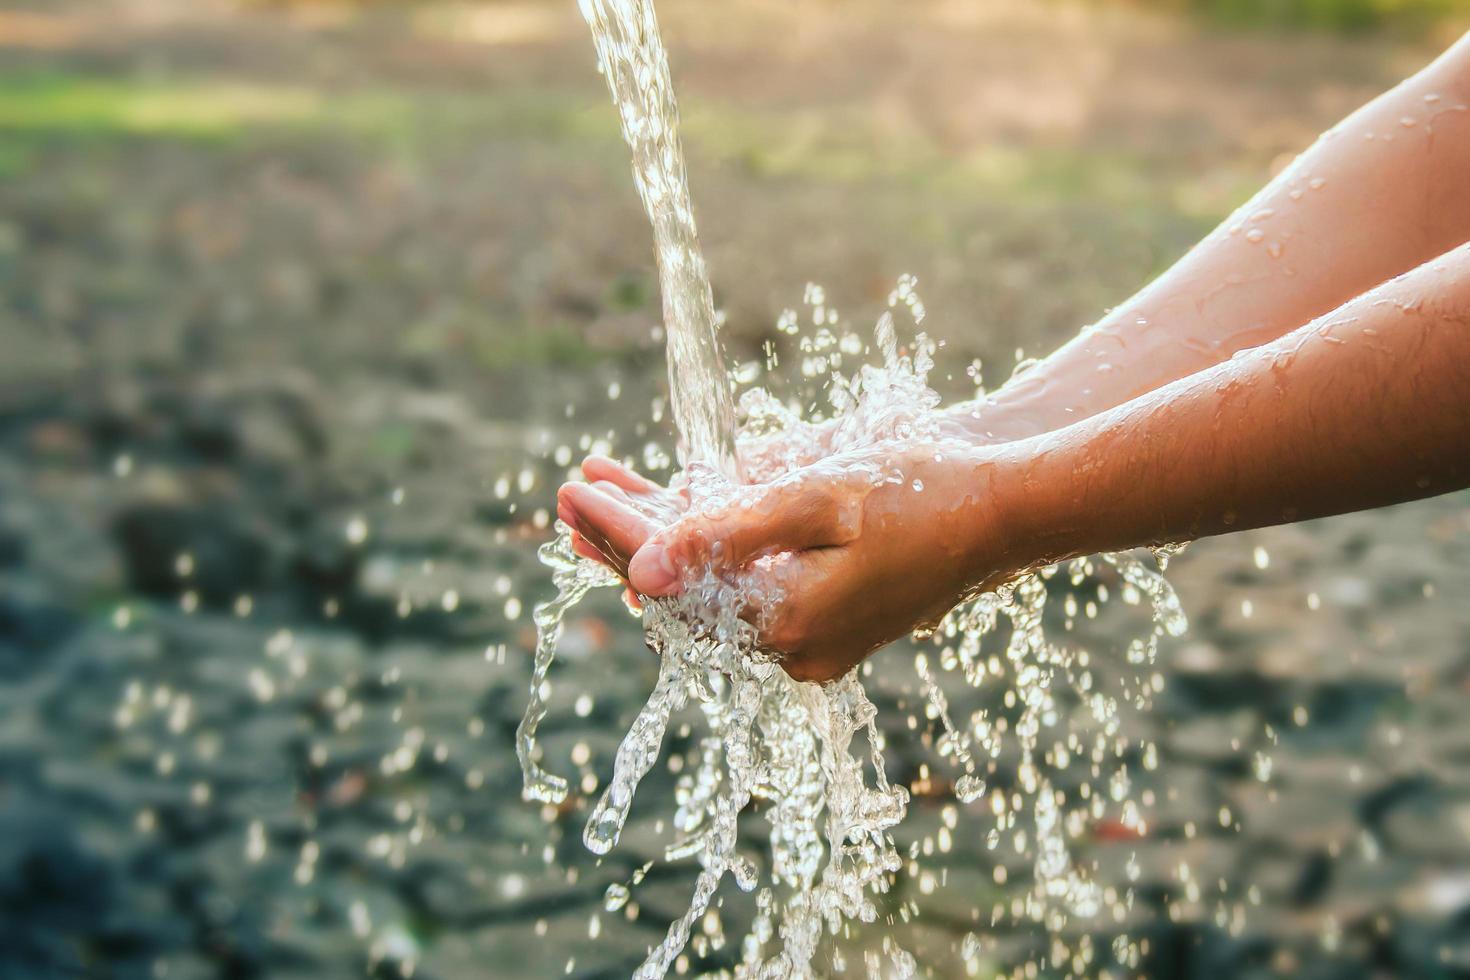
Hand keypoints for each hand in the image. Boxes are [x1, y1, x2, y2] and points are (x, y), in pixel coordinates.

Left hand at [560, 443, 1025, 682]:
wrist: (1003, 513)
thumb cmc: (920, 492)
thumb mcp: (819, 499)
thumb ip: (728, 533)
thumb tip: (640, 573)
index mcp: (788, 622)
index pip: (673, 582)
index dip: (617, 533)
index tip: (572, 491)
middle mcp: (794, 649)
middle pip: (682, 596)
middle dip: (624, 541)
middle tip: (566, 496)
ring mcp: (812, 645)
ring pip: (709, 594)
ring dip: (660, 544)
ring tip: (602, 499)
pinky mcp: (825, 627)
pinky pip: (742, 594)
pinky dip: (704, 556)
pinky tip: (675, 519)